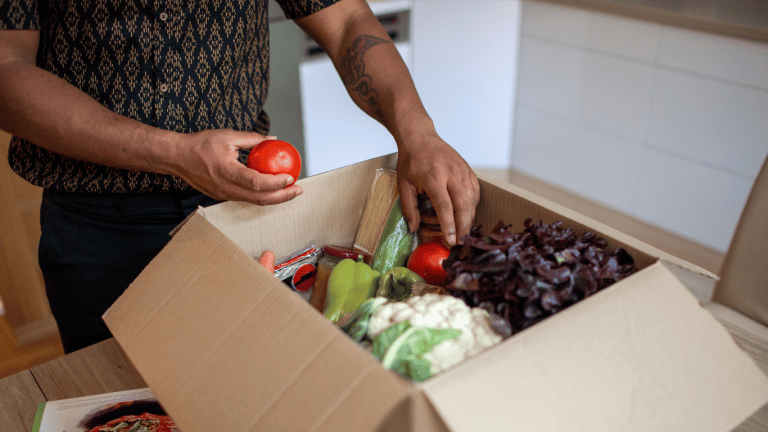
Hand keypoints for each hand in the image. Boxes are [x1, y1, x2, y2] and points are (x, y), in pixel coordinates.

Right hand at [167, 129, 301, 204]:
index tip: (290, 177)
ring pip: (254, 201)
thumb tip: (272, 139)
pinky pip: (246, 198)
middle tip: (298, 190)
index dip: (276, 183)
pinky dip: (262, 195)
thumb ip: (252, 139)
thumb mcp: (228, 136)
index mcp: (227, 172)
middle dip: (282, 196)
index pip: (257, 183)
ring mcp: (224, 194)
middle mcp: (226, 187)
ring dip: (274, 198)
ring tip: (289, 191)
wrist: (177, 157)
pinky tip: (272, 188)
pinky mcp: (222, 196)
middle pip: (260, 199)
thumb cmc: (199, 145)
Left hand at [397, 132, 479, 245]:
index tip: (450, 241)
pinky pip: (475, 192)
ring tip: (463, 232)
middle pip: (463, 205)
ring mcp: (462, 171)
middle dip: (463, 227)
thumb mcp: (403, 184)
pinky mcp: (468, 170)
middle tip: (460, 243)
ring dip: (469, 218)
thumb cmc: (411, 161)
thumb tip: (414, 228)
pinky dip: (472, 206)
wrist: (420, 138)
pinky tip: (466, 214)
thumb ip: (409, 208)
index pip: (445, 206)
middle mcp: (451, 174)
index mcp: (434, 177)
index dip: (449, 225)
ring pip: (472, 200)